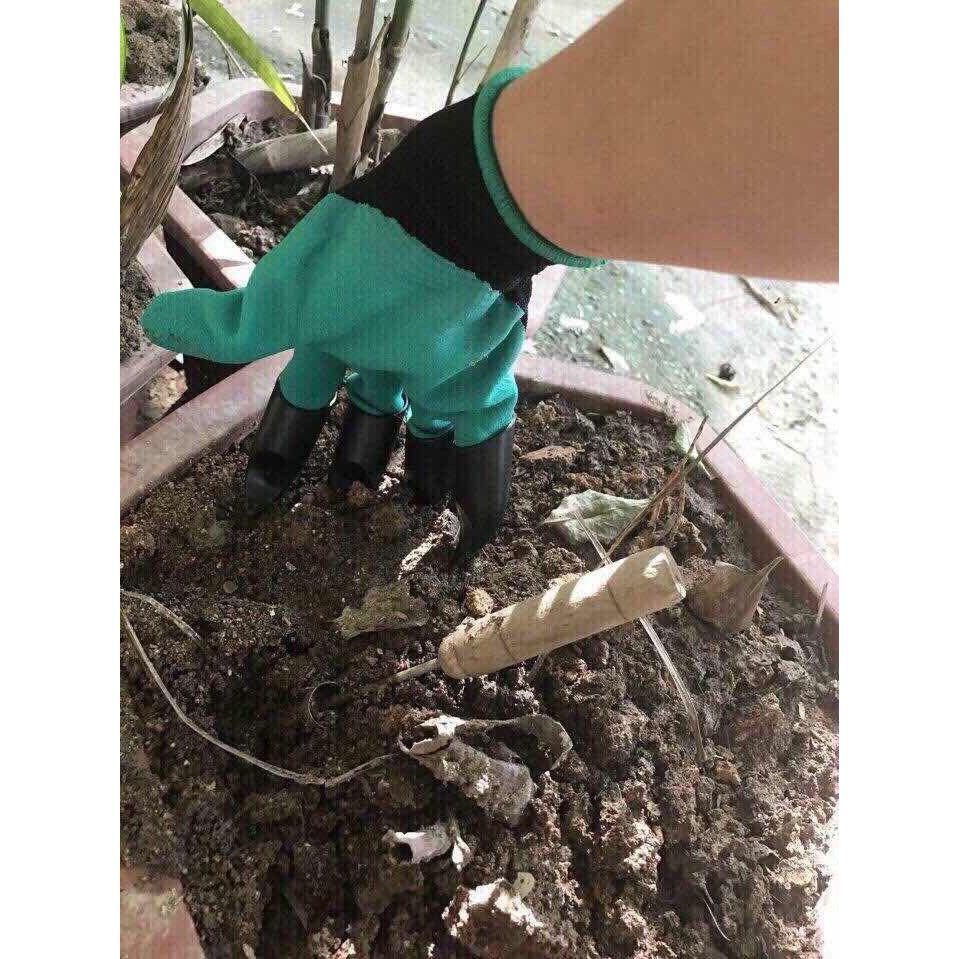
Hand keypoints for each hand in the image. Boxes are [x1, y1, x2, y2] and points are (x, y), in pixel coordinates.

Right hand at [142, 69, 594, 554]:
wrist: (457, 229)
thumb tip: (152, 321)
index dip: (283, 443)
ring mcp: (436, 371)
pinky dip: (476, 485)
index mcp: (332, 336)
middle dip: (354, 461)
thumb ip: (231, 326)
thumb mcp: (288, 301)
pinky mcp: (480, 383)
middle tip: (344, 504)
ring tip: (408, 518)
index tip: (262, 493)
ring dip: (414, 476)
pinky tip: (470, 528)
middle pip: (366, 419)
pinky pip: (479, 442)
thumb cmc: (364, 267)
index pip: (301, 398)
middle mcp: (384, 355)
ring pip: (422, 434)